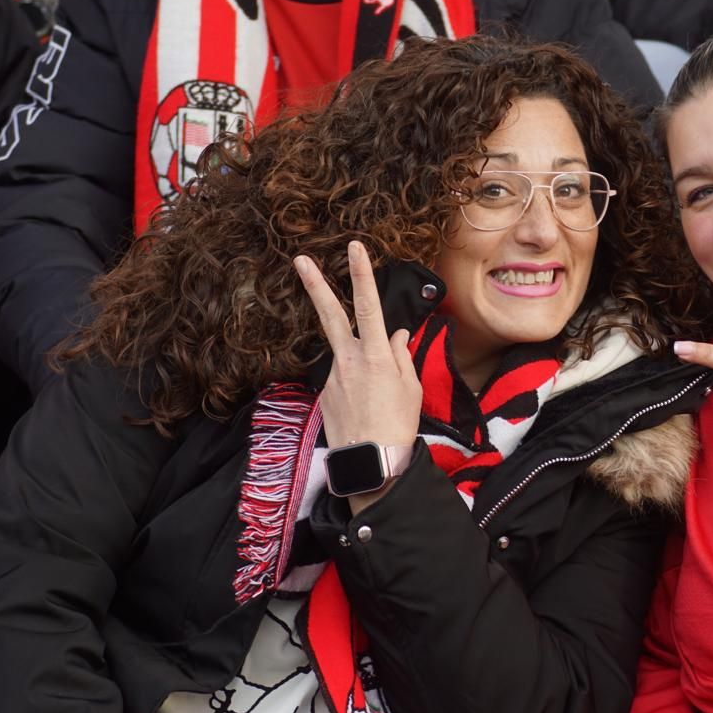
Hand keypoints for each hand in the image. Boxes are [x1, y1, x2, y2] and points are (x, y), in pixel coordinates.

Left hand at [295, 243, 421, 507]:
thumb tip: (397, 335)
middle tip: (301, 260)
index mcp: (376, 356)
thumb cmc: (398, 425)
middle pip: (330, 314)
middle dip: (315, 284)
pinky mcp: (324, 394)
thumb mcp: (412, 387)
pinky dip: (355, 388)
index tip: (355, 248)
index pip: (368, 306)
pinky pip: (343, 379)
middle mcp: (349, 360)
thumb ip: (401, 356)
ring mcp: (332, 376)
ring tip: (375, 401)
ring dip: (359, 367)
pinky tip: (365, 410)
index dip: (361, 275)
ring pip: (345, 355)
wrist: (371, 464)